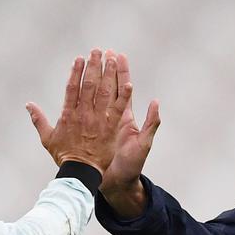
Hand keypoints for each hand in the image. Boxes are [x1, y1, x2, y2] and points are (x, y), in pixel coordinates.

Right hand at [27, 48, 131, 176]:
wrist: (80, 173)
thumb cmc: (63, 156)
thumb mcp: (47, 139)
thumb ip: (39, 120)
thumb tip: (28, 105)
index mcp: (69, 115)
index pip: (72, 88)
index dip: (76, 71)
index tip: (79, 58)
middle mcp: (84, 114)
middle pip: (89, 85)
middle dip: (94, 66)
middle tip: (97, 51)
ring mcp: (98, 120)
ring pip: (104, 92)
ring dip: (109, 74)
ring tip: (112, 59)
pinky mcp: (111, 128)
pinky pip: (119, 109)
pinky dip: (124, 96)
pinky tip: (129, 83)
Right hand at [98, 53, 161, 218]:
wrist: (116, 184)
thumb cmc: (130, 167)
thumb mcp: (144, 144)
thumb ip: (151, 123)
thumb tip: (156, 102)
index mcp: (123, 118)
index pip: (120, 90)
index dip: (119, 73)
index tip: (116, 56)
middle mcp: (112, 118)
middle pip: (108, 88)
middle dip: (105, 69)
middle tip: (101, 50)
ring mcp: (102, 124)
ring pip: (97, 96)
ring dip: (96, 77)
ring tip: (93, 59)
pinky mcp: (93, 132)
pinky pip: (87, 112)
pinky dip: (83, 99)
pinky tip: (79, 84)